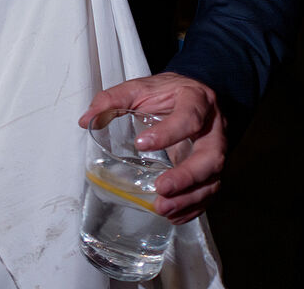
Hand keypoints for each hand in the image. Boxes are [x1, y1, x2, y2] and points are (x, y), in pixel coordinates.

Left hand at [79, 72, 226, 223]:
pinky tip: (173, 215)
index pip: (189, 118)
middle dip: (186, 176)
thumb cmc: (168, 93)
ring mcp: (217, 150)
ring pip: (212, 179)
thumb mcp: (141, 88)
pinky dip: (193, 207)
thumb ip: (113, 100)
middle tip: (160, 188)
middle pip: (211, 156)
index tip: (141, 144)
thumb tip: (86, 119)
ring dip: (188, 197)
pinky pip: (209, 191)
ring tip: (162, 208)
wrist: (195, 94)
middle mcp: (214, 128)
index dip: (169, 133)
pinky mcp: (212, 168)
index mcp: (196, 100)